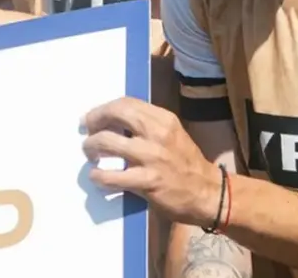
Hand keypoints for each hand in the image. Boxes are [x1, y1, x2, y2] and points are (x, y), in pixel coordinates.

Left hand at [82, 97, 222, 225]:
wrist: (210, 194)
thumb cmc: (186, 163)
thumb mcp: (171, 135)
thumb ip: (146, 125)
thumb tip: (111, 120)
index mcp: (164, 119)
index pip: (126, 103)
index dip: (104, 108)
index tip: (93, 118)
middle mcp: (157, 133)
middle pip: (115, 114)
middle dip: (94, 120)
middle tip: (87, 131)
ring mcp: (152, 157)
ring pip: (107, 142)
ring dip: (91, 146)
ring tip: (90, 154)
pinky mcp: (148, 181)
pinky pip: (112, 176)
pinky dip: (98, 176)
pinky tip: (97, 176)